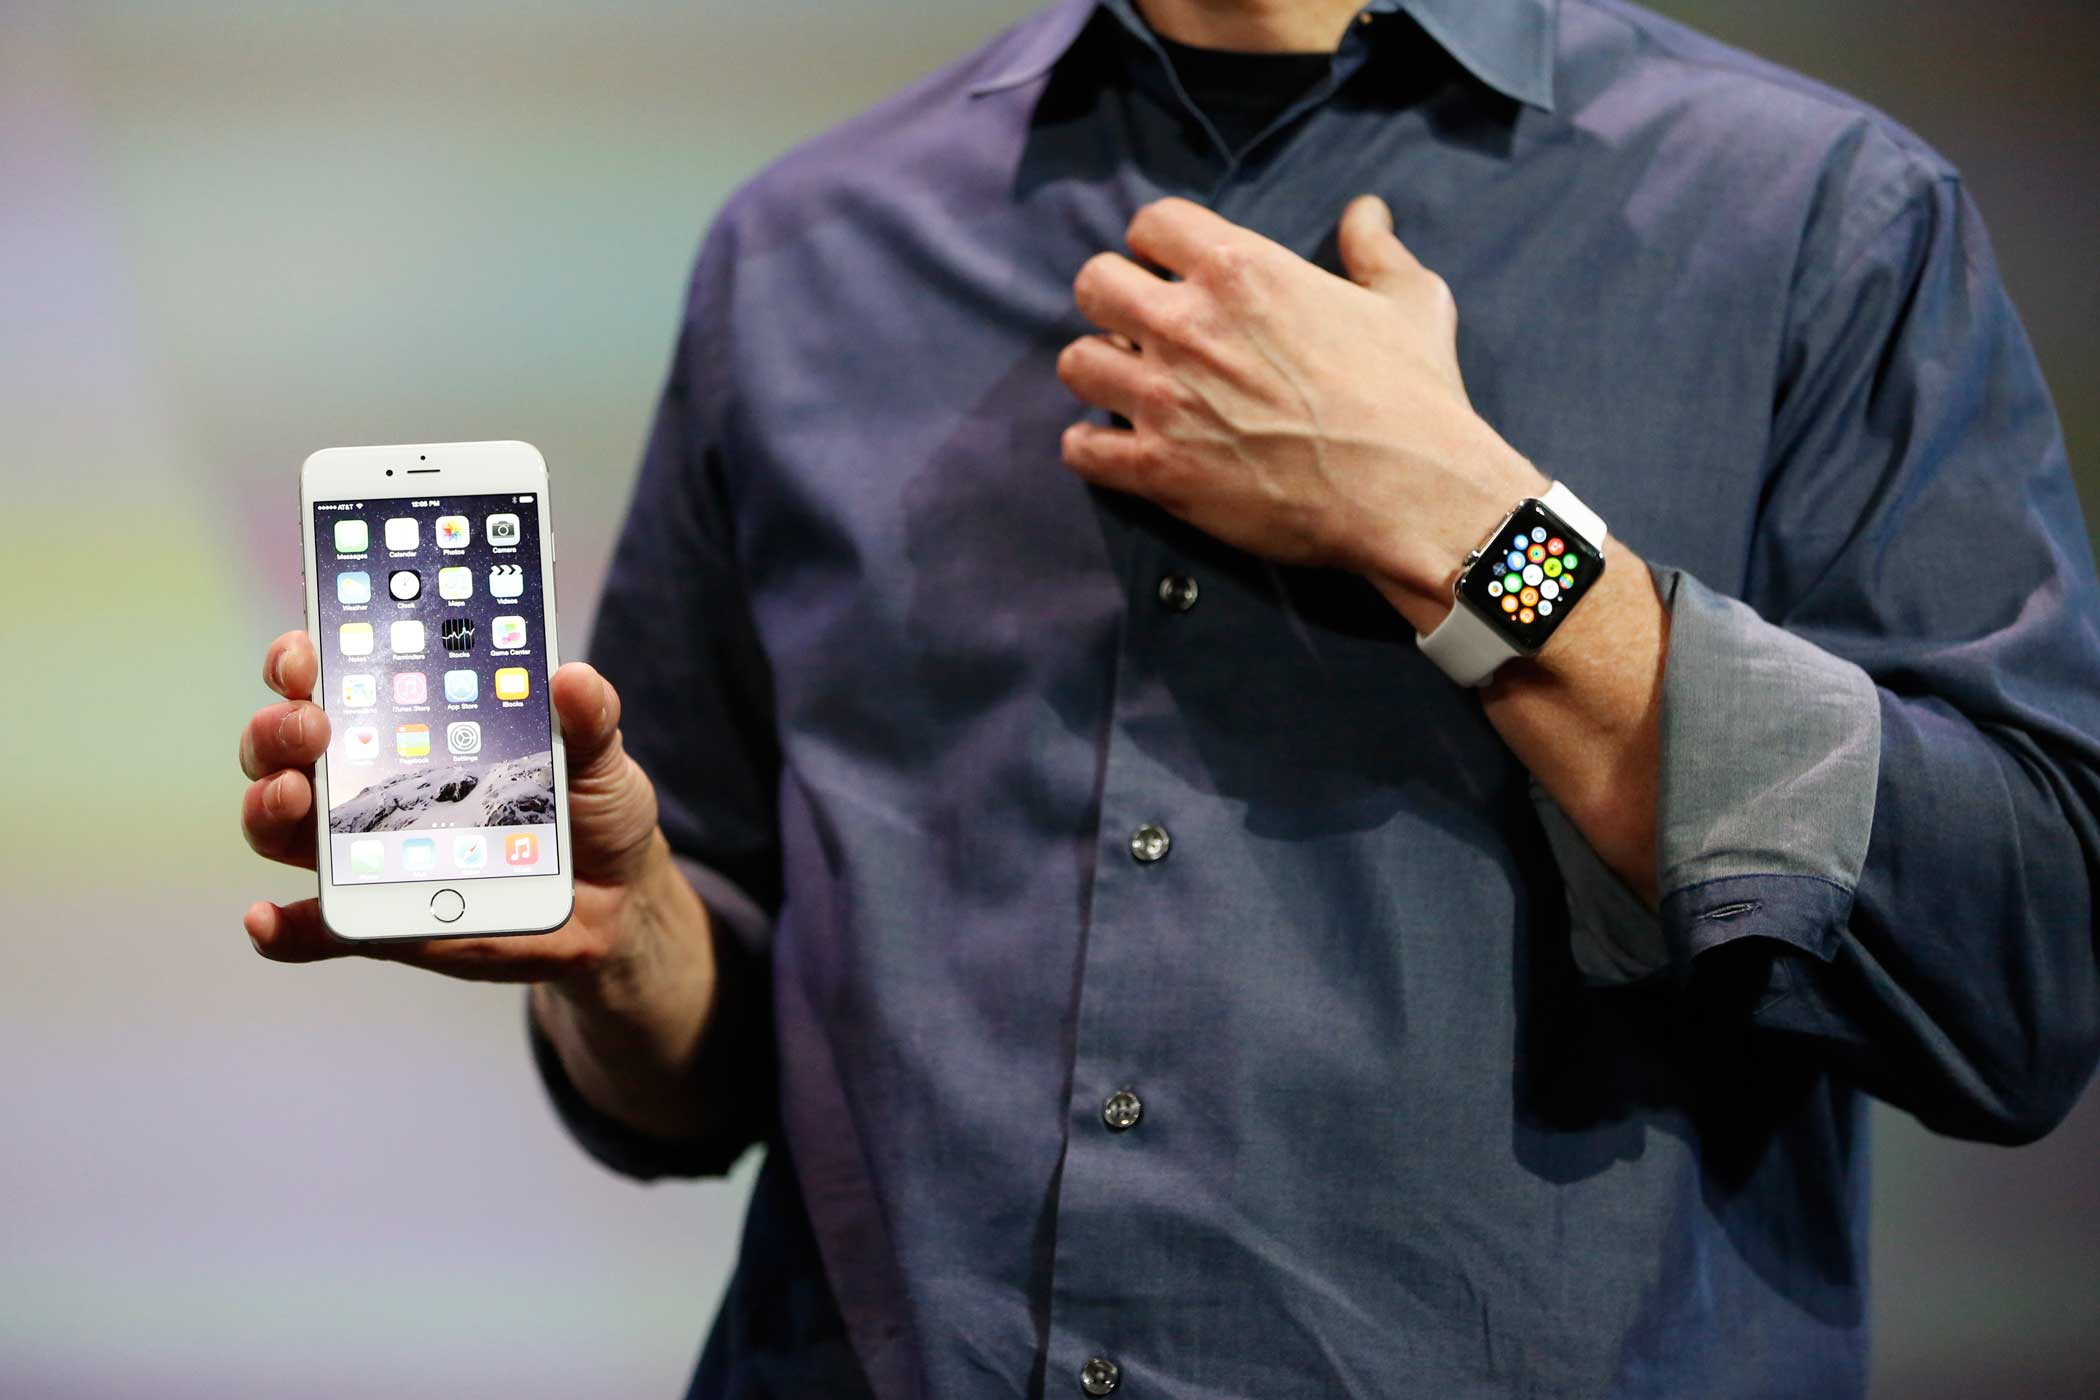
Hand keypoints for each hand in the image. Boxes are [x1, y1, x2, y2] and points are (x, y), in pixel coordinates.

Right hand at [237, 630, 672, 980]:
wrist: (615, 898)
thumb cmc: (589, 808)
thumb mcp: (597, 755)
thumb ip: (587, 717)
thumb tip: (571, 677)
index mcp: (409, 724)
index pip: (332, 680)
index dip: (300, 659)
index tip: (305, 652)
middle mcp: (368, 781)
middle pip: (287, 748)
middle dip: (279, 728)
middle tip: (310, 725)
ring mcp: (364, 851)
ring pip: (283, 825)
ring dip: (268, 806)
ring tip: (290, 795)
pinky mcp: (379, 917)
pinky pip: (313, 928)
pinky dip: (282, 927)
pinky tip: (266, 920)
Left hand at [1056, 194, 1546, 626]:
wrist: (1409, 491)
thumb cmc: (1414, 394)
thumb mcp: (1410, 299)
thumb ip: (1374, 248)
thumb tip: (1367, 210)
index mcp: (1240, 269)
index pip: (1151, 223)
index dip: (1156, 245)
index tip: (1171, 270)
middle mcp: (1188, 325)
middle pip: (1094, 283)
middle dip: (1112, 300)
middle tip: (1141, 328)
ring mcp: (1166, 399)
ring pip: (1076, 362)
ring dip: (1098, 371)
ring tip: (1129, 386)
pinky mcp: (1159, 469)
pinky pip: (1079, 449)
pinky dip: (1091, 448)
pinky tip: (1119, 448)